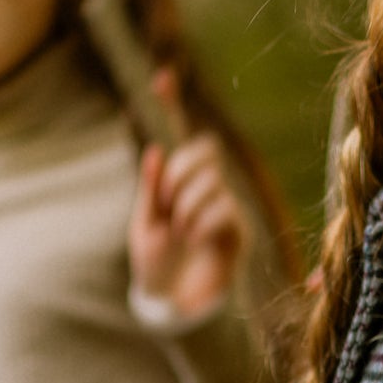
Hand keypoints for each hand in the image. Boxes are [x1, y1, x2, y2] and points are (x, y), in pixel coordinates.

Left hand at [129, 72, 248, 322]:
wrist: (174, 306)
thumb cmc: (156, 266)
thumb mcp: (144, 227)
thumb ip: (150, 192)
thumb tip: (154, 150)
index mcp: (176, 183)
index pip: (178, 137)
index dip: (171, 106)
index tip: (161, 77)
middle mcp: (204, 188)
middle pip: (203, 149)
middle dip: (181, 171)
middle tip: (166, 201)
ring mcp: (224, 206)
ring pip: (210, 182)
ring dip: (187, 206)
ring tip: (179, 232)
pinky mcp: (237, 230)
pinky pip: (223, 209)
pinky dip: (202, 224)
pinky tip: (194, 241)